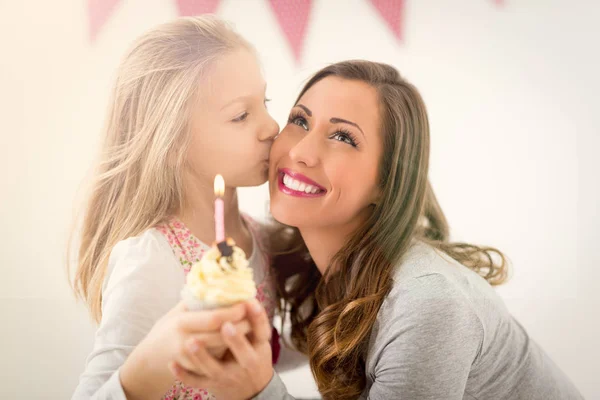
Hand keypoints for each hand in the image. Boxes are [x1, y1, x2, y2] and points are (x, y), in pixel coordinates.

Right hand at [120, 301, 250, 398]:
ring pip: (221, 350)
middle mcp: (185, 342)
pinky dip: (229, 352)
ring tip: (252, 328)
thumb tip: (215, 278)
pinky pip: (216, 361)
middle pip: (221, 335)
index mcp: (181, 323)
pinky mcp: (194, 371)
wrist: (150, 359)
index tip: (245, 303)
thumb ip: (195, 299)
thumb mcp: (176, 312)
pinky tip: (239, 344)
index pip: (213, 318)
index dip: (232, 311)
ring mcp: (190, 359)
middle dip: (241, 326)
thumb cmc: (166, 329)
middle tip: (255, 316)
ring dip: (238, 339)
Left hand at [169, 299, 273, 399]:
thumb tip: (246, 293)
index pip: (262, 332)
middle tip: (225, 325)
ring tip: (191, 342)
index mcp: (258, 347)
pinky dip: (184, 374)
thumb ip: (254, 320)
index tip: (248, 304)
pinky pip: (196, 381)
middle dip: (235, 339)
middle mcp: (246, 363)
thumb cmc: (253, 355)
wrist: (250, 391)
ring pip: (215, 368)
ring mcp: (228, 376)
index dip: (257, 318)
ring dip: (202, 356)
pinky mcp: (213, 385)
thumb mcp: (259, 341)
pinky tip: (172, 363)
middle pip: (243, 352)